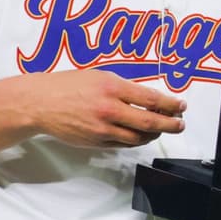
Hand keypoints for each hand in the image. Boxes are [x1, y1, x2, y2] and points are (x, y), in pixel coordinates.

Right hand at [29, 69, 185, 148]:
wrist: (39, 103)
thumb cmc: (67, 86)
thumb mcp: (98, 76)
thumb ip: (123, 87)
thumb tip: (148, 97)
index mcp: (111, 87)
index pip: (150, 98)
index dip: (170, 104)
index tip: (181, 105)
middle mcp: (108, 109)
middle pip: (149, 121)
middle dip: (170, 124)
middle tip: (180, 123)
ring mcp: (102, 129)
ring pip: (138, 137)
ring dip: (154, 134)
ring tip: (162, 128)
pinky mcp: (95, 142)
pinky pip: (123, 144)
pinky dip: (136, 140)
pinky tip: (142, 134)